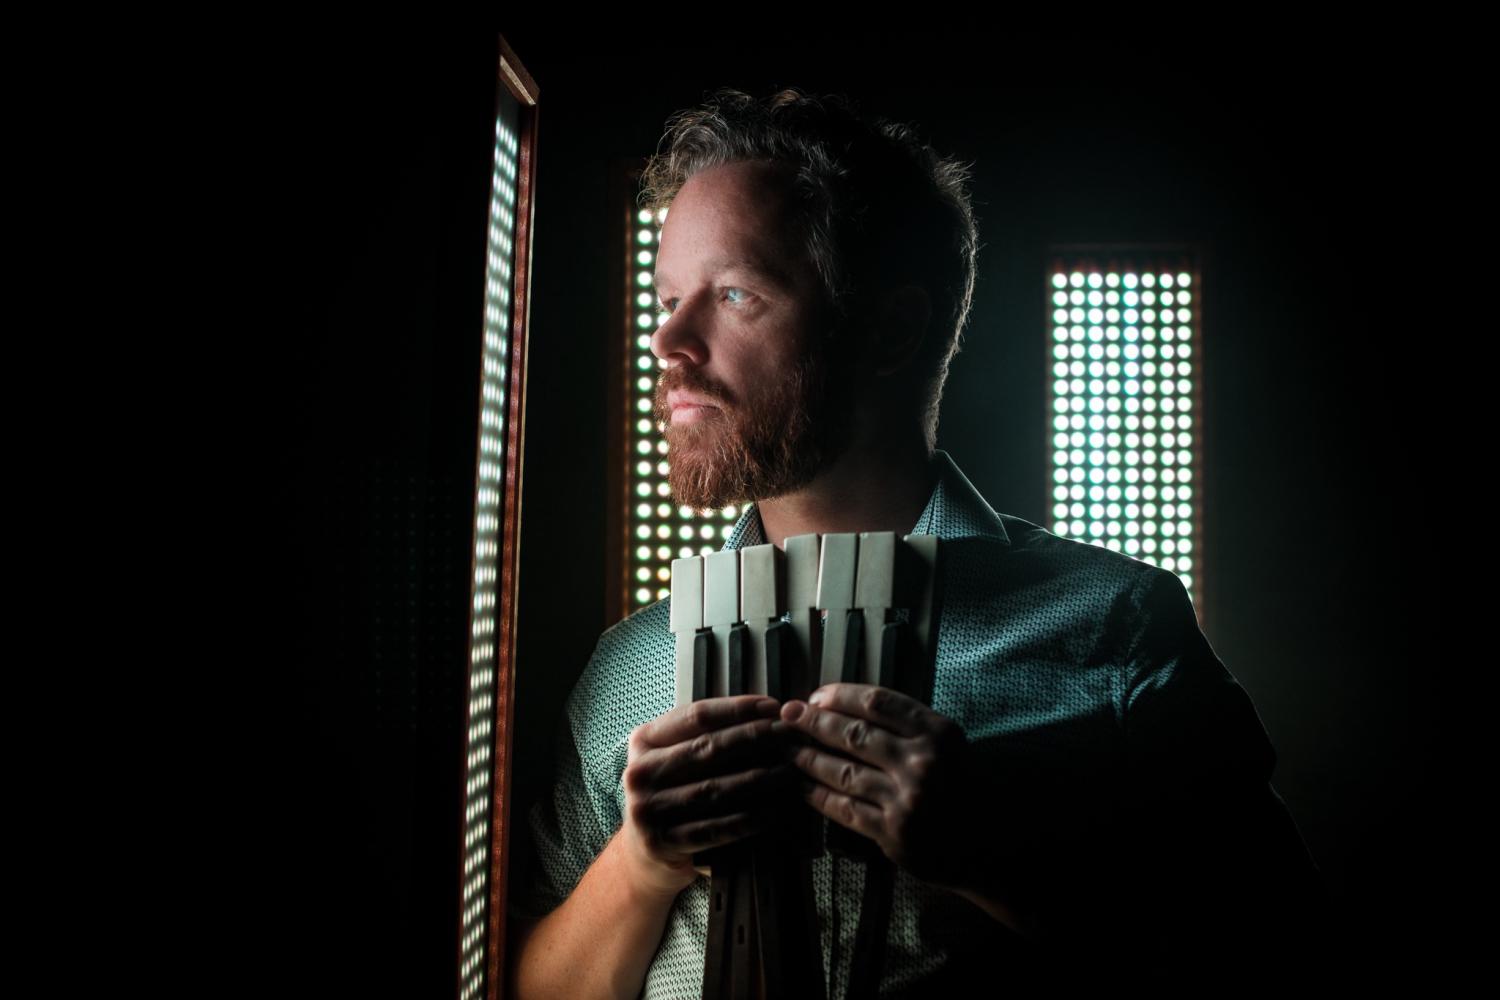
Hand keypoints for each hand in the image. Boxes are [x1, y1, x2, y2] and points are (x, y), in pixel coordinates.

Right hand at [621, 695, 799, 898]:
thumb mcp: (673, 757)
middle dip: (755, 739)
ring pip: (715, 789)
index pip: (696, 716)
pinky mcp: (663, 842)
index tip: (772, 706)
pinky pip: (716, 828)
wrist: (644, 852)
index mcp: (643, 741)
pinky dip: (750, 818)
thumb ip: (704, 735)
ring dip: (760, 779)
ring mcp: (647, 809)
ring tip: (791, 771)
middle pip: (707, 749)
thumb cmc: (672, 794)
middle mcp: (639, 772)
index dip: (737, 709)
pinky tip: (776, 810)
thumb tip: (764, 712)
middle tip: (790, 736)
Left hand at [779, 683, 977, 893]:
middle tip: (788, 714)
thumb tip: (841, 707)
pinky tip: (801, 785)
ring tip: (788, 748)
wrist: (991, 840)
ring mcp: (906, 800)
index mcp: (937, 733)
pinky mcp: (893, 833)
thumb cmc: (961, 783)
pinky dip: (818, 795)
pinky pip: (845, 808)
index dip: (841, 696)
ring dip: (808, 758)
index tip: (817, 695)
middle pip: (854, 734)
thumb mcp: (946, 743)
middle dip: (813, 722)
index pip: (878, 703)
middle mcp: (922, 763)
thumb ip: (905, 725)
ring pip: (843, 772)